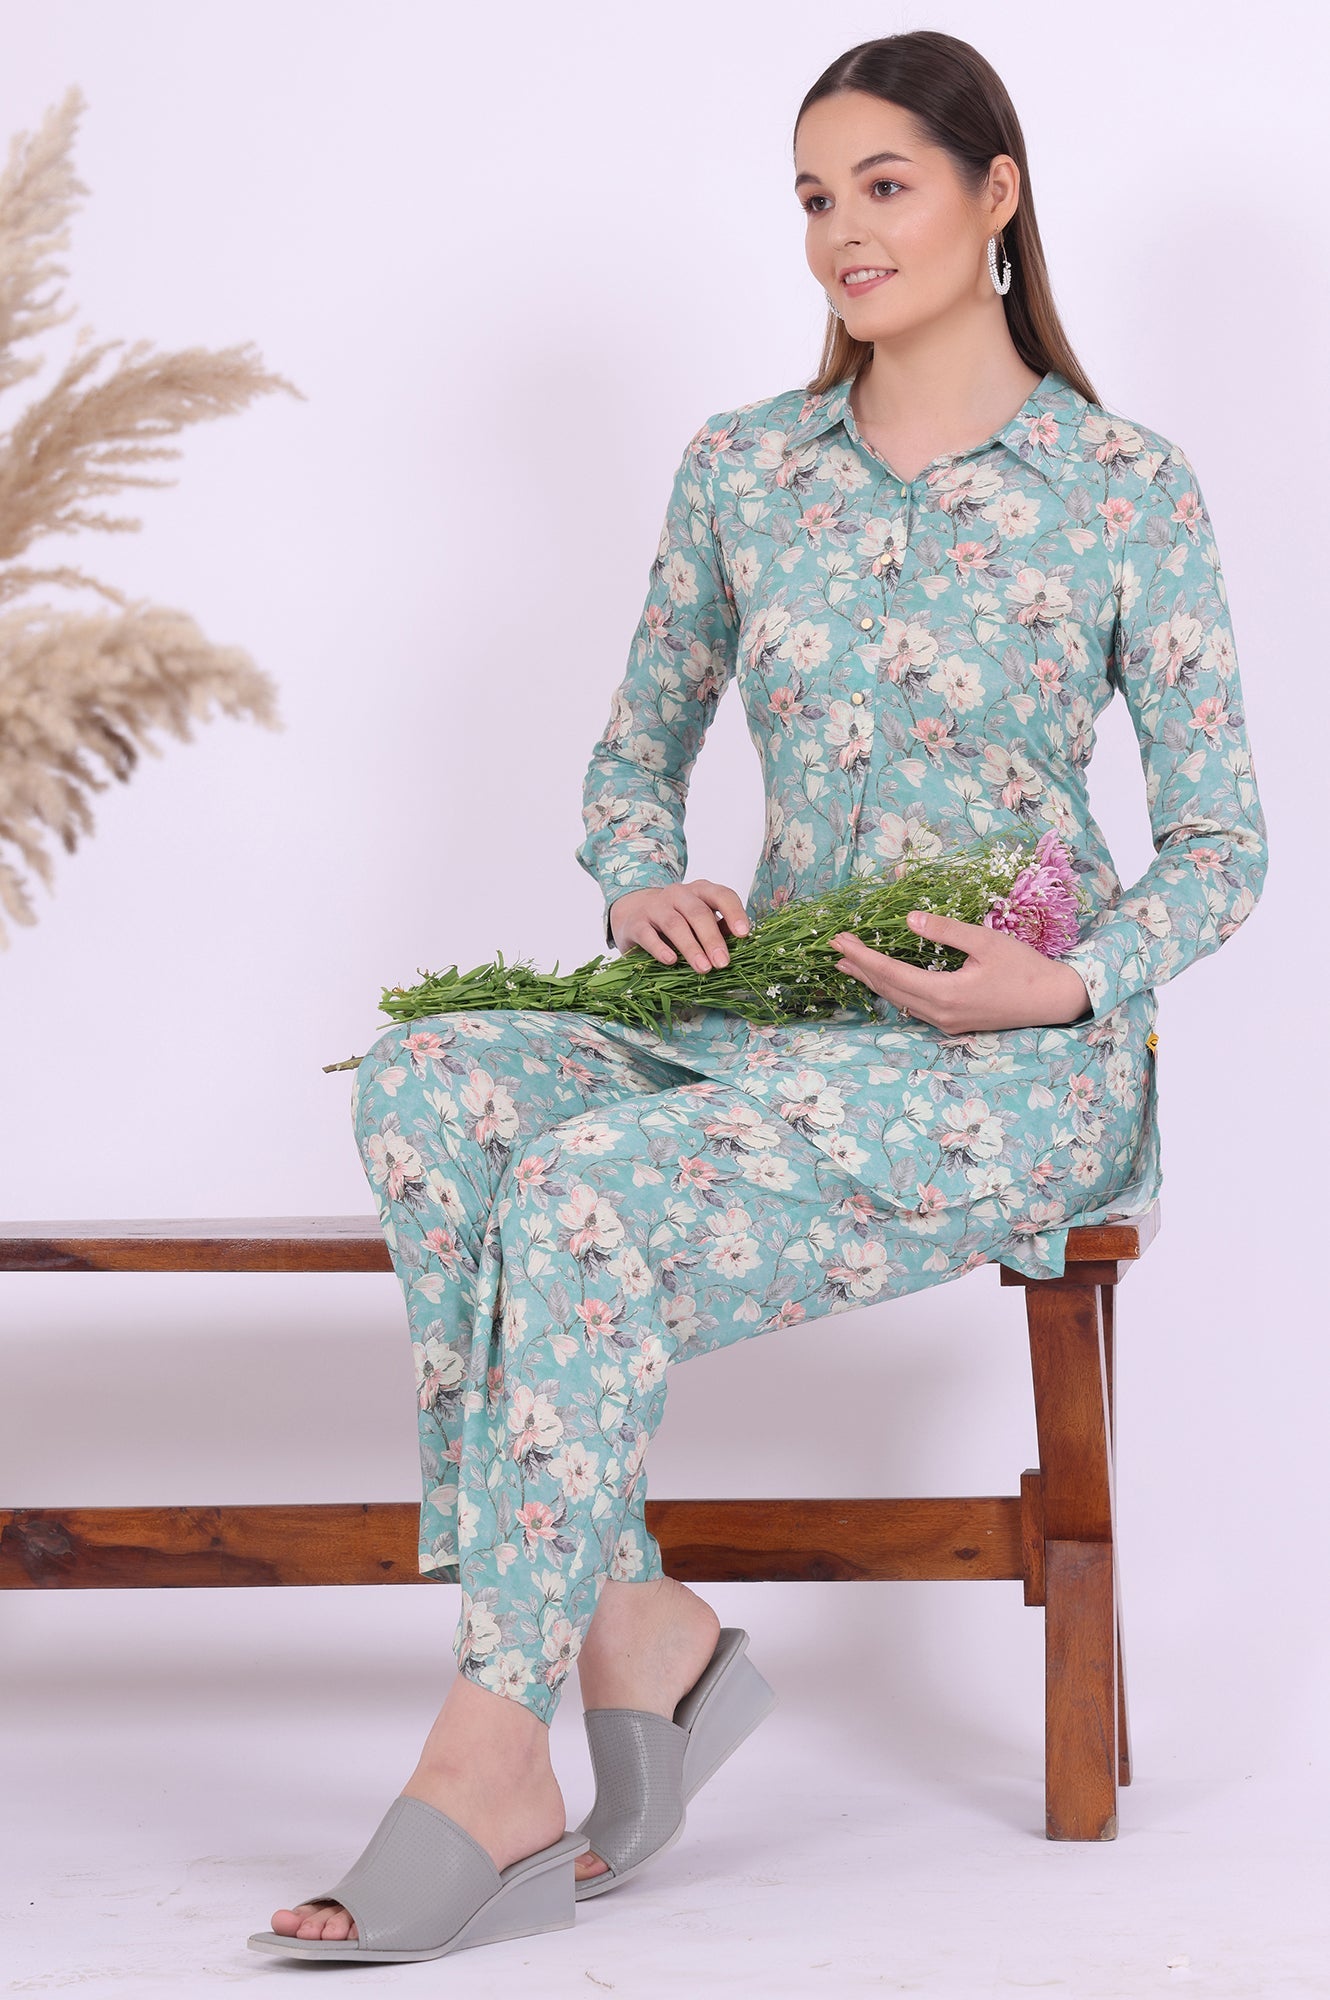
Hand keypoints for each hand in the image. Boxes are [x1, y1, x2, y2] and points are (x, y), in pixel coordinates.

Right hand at [609, 879, 750, 971]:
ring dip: (691, 947)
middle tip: (723, 962)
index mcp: (700, 891)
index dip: (734, 913)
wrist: (632, 914)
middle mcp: (678, 894)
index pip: (722, 895)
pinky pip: (648, 935)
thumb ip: (719, 928)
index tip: (743, 934)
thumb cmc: (675, 920)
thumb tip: (738, 945)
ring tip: (703, 968)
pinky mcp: (635, 923)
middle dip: (712, 939)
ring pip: (675, 924)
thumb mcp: (699, 921)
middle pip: (698, 913)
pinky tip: (671, 961)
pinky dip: (660, 948)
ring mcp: (655, 906)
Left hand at [830, 909, 1091, 1032]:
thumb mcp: (986, 941)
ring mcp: (946, 1022)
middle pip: (889, 989)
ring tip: (848, 965)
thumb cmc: (1025, 968)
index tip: (840, 940)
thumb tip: (910, 918)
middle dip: (860, 967)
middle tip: (835, 946)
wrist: (1054, 1001)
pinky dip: (893, 991)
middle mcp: (940, 1013)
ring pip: (899, 1000)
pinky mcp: (954, 1022)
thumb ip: (945, 930)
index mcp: (945, 994)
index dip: (863, 956)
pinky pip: (913, 1007)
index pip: (891, 973)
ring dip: (873, 980)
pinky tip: (884, 982)